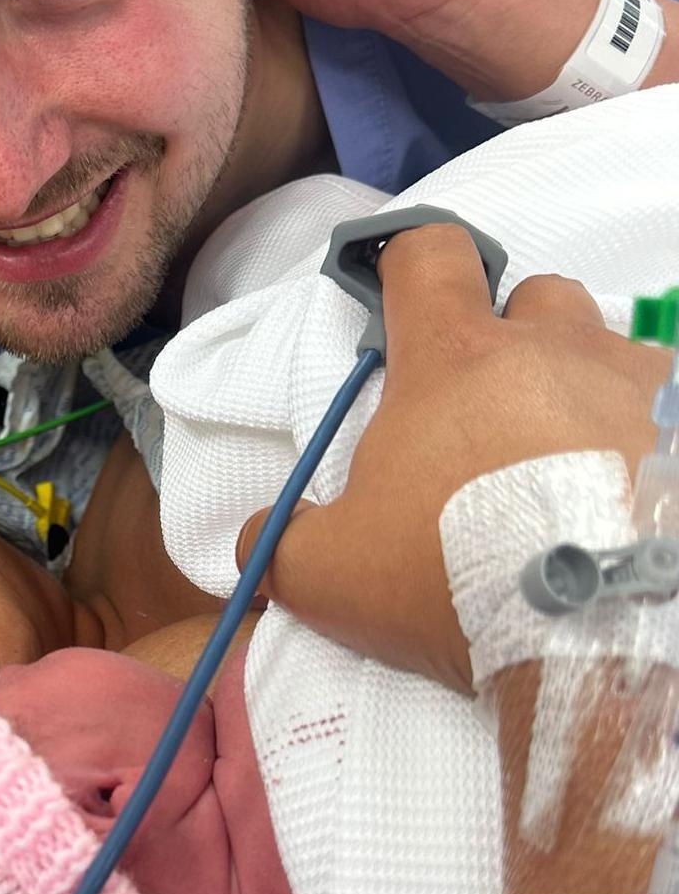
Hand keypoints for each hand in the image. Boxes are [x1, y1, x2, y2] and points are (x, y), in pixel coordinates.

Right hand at [236, 224, 668, 690]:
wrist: (598, 639)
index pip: (432, 254)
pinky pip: (672, 415)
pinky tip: (632, 507)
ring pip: (614, 358)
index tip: (402, 307)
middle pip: (538, 298)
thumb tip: (255, 538)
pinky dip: (651, 446)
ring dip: (590, 396)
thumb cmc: (454, 580)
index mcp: (456, 358)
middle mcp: (556, 348)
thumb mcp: (331, 575)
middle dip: (517, 340)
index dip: (412, 266)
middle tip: (498, 421)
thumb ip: (280, 546)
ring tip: (579, 477)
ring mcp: (641, 386)